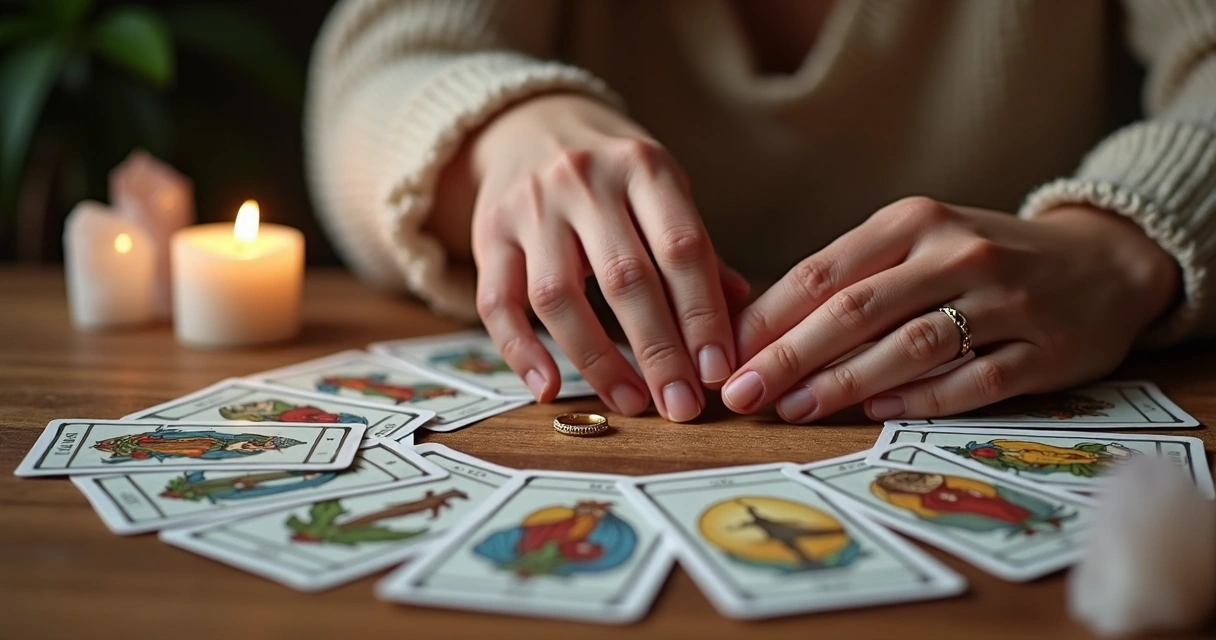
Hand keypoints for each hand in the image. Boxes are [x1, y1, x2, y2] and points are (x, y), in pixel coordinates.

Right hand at [466, 94, 746, 420]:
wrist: (529, 121)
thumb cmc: (611, 170)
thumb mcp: (661, 187)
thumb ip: (694, 248)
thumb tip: (741, 313)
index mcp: (642, 167)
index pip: (681, 248)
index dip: (703, 315)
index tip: (718, 371)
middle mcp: (583, 182)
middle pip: (624, 278)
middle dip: (659, 352)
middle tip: (681, 405)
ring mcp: (529, 208)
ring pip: (557, 296)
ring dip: (598, 359)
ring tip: (630, 402)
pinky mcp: (488, 235)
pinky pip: (497, 303)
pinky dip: (521, 352)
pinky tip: (549, 389)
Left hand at [722, 197, 1179, 421]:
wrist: (1101, 262)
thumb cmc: (983, 258)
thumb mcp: (919, 243)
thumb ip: (851, 278)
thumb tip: (758, 326)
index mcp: (914, 222)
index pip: (823, 272)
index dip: (767, 317)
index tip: (723, 353)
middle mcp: (957, 254)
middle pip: (855, 310)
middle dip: (787, 355)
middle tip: (740, 392)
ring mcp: (1004, 302)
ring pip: (908, 346)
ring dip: (842, 382)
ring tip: (792, 408)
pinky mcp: (1043, 351)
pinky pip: (971, 381)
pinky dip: (919, 398)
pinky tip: (875, 412)